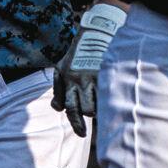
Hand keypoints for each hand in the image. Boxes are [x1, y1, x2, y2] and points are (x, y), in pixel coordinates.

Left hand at [52, 3, 125, 136]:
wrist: (95, 33)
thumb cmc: (78, 54)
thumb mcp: (62, 68)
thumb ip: (59, 89)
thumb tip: (56, 108)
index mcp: (67, 80)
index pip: (68, 106)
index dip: (75, 123)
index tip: (82, 134)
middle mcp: (77, 80)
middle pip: (80, 110)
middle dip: (82, 122)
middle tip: (86, 133)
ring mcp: (91, 78)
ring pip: (93, 107)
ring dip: (96, 113)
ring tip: (99, 115)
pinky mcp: (104, 76)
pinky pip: (105, 97)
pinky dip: (107, 105)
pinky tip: (110, 108)